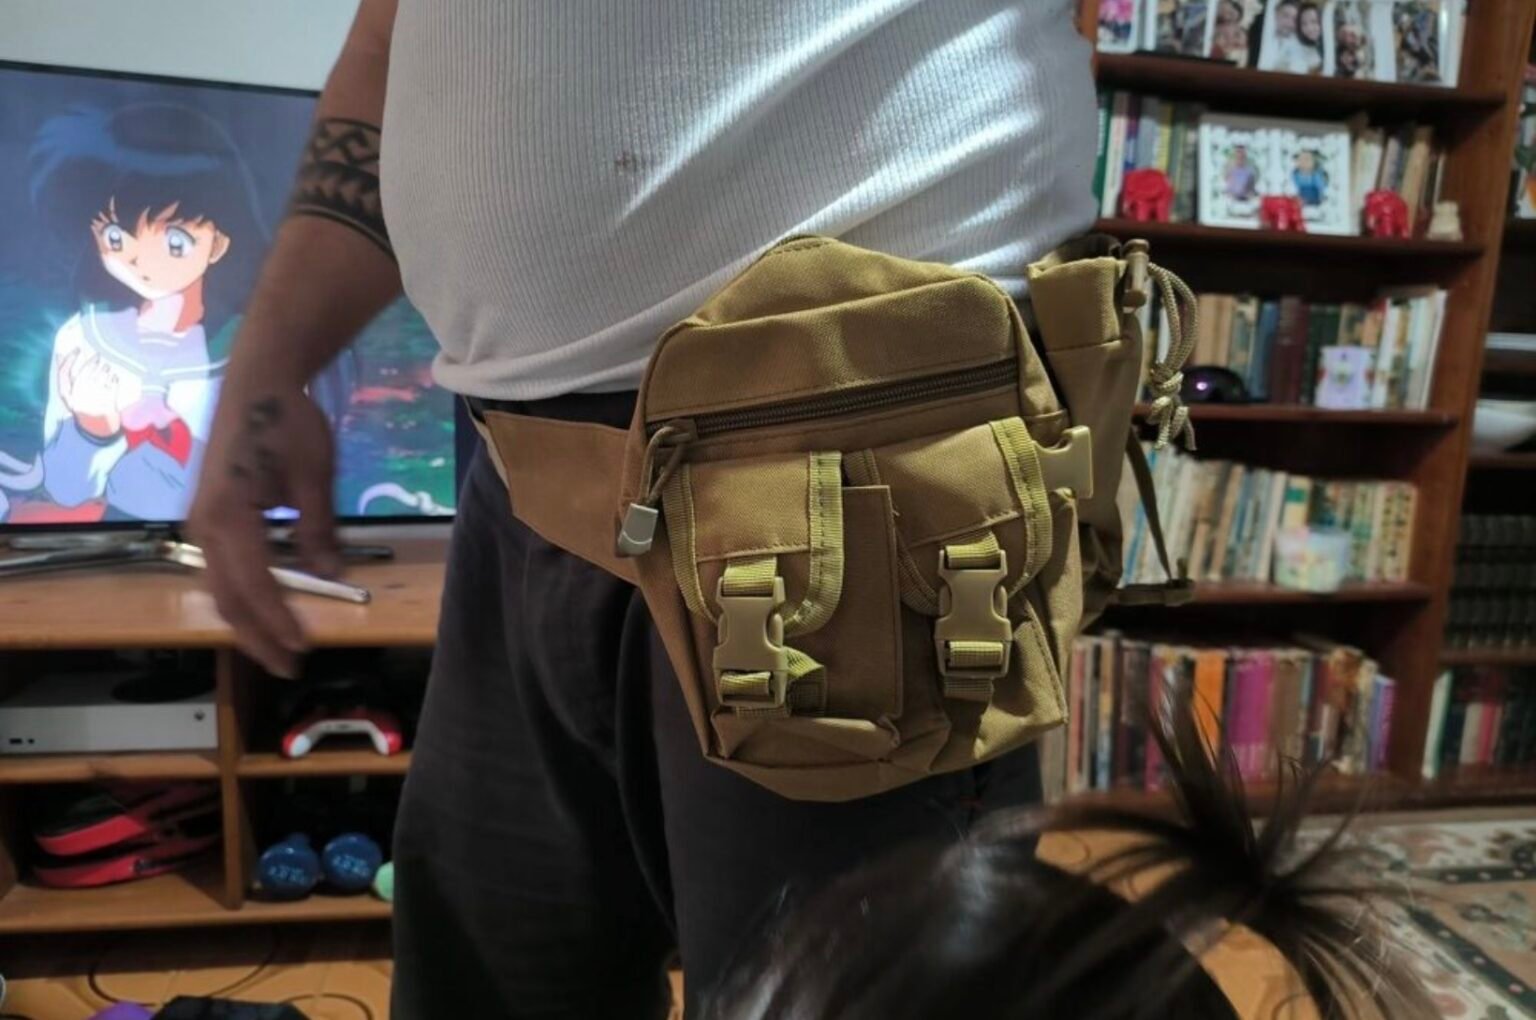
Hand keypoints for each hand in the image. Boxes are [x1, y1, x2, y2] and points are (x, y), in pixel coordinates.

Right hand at [58, 351, 123, 437]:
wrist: (97, 428)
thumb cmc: (82, 406)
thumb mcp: (69, 394)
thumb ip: (65, 376)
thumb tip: (59, 354)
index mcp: (67, 395)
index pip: (64, 373)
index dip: (69, 359)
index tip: (77, 349)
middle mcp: (78, 397)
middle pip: (84, 374)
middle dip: (91, 362)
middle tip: (97, 355)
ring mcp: (93, 400)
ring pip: (99, 378)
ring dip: (104, 369)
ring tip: (106, 365)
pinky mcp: (108, 403)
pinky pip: (112, 386)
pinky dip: (114, 379)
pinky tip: (114, 376)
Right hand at [187, 389, 340, 677]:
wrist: (258, 381)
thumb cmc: (289, 423)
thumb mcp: (314, 477)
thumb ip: (318, 530)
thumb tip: (332, 576)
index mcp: (230, 517)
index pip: (256, 585)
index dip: (279, 620)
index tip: (304, 648)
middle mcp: (205, 527)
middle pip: (228, 598)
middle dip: (258, 635)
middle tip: (291, 666)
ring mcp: (203, 523)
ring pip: (221, 587)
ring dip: (249, 620)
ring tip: (280, 645)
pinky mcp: (209, 517)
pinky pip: (223, 569)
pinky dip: (244, 594)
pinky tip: (268, 607)